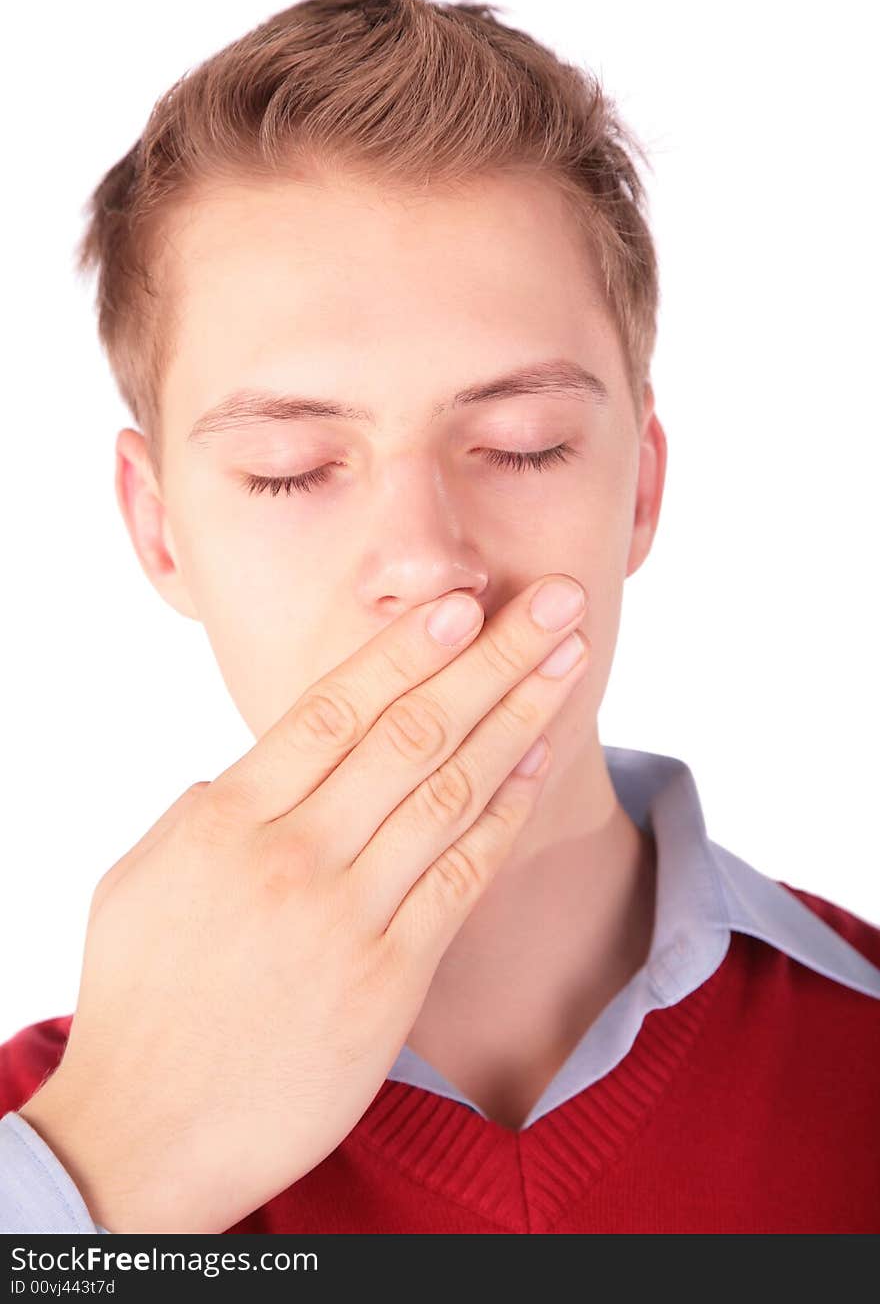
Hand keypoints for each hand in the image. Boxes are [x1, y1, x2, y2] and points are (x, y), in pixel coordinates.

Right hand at [18, 574, 588, 1232]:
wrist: (146, 1135)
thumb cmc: (139, 1001)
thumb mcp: (142, 881)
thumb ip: (207, 811)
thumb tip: (253, 767)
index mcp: (226, 821)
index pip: (333, 712)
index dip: (406, 653)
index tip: (462, 605)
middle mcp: (293, 858)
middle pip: (410, 735)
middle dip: (492, 660)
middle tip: (553, 604)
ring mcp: (346, 920)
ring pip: (448, 795)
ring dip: (517, 720)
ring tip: (566, 664)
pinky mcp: (388, 982)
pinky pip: (461, 881)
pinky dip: (503, 816)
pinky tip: (536, 767)